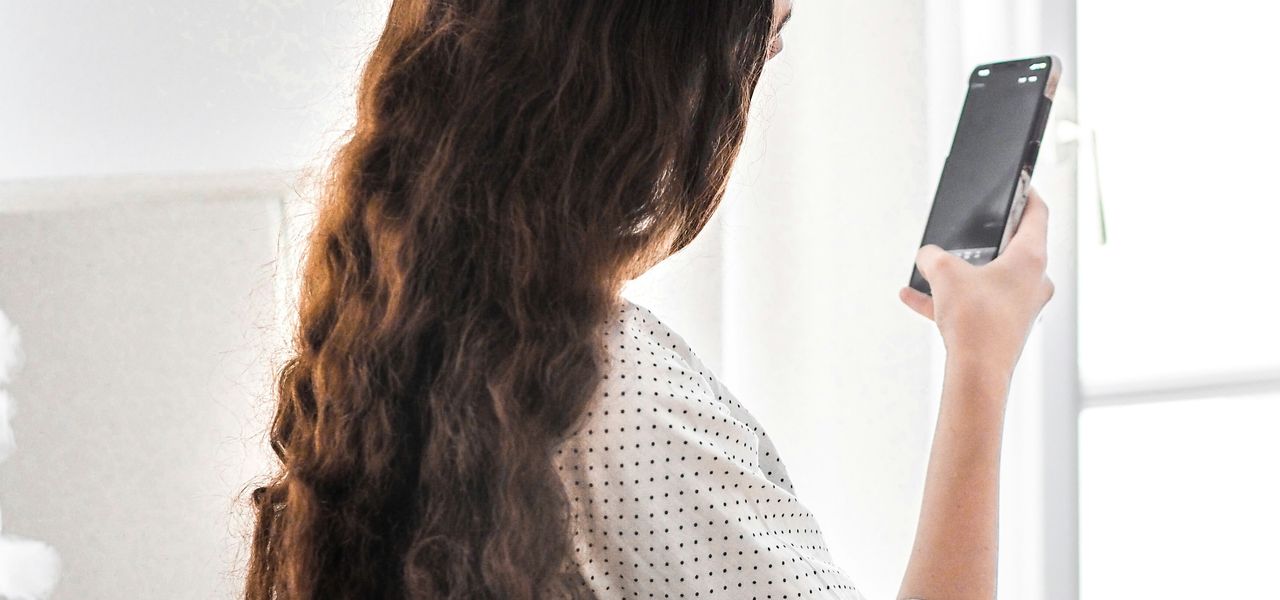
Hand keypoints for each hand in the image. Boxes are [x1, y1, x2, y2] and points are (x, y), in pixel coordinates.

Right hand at [899, 187, 1055, 380]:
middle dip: (987, 239)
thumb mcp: (944, 273)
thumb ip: (933, 256)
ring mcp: (1021, 307)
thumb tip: (927, 257)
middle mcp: (1034, 282)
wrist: (977, 375)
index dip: (1026, 194)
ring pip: (989, 279)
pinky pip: (974, 305)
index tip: (1020, 184)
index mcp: (1031, 258)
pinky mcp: (1005, 328)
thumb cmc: (975, 322)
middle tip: (970, 229)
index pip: (1037, 213)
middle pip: (1013, 248)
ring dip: (961, 272)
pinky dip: (949, 299)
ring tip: (931, 270)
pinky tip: (914, 297)